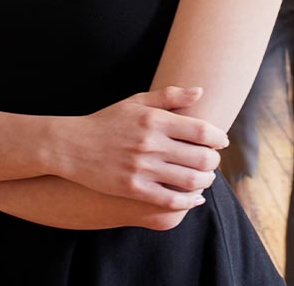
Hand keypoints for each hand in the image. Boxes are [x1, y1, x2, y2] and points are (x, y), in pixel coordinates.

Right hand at [48, 87, 228, 209]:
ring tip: (206, 178)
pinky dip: (188, 201)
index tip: (221, 141)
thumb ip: (169, 96)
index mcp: (154, 120)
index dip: (218, 138)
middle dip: (214, 161)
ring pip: (189, 180)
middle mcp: (151, 144)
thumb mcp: (136, 102)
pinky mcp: (133, 189)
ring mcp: (142, 168)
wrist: (72, 146)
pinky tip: (194, 198)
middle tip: (214, 161)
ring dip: (205, 181)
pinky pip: (169, 200)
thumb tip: (200, 92)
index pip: (201, 130)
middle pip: (200, 157)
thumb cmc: (108, 121)